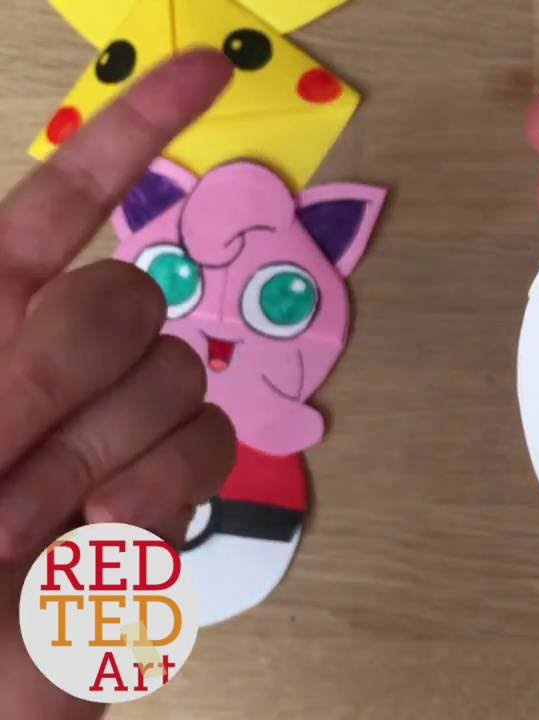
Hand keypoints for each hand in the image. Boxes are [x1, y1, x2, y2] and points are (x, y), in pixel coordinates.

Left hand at [0, 52, 235, 717]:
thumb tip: (92, 294)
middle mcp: (55, 358)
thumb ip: (2, 361)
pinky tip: (101, 543)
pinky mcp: (168, 486)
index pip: (64, 196)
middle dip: (65, 382)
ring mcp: (119, 423)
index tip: (212, 75)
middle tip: (1, 458)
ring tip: (33, 529)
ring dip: (101, 463)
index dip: (137, 131)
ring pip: (179, 378)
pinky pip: (208, 450)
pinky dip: (156, 500)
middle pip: (129, 297)